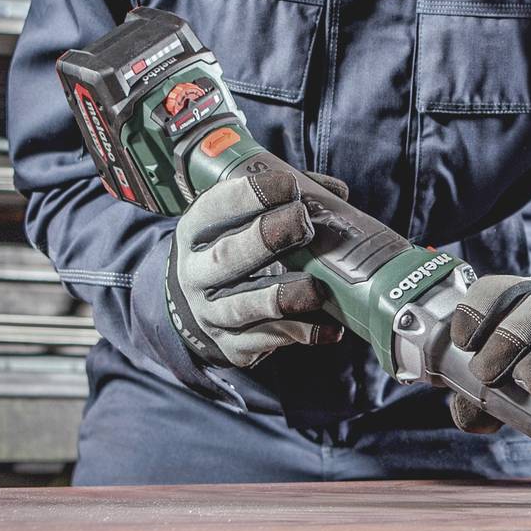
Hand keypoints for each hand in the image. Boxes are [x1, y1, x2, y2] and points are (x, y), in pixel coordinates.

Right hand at [162, 163, 343, 368]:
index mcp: (195, 233)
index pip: (214, 209)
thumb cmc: (230, 250)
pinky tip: (332, 327)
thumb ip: (282, 203)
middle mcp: (196, 274)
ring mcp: (212, 314)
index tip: (287, 186)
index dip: (249, 196)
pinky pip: (268, 340)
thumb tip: (336, 193)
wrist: (194, 309)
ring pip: (244, 307)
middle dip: (265, 239)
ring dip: (282, 297)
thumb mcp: (236, 223)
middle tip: (303, 223)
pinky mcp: (232, 345)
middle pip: (225, 258)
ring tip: (316, 288)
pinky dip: (303, 333)